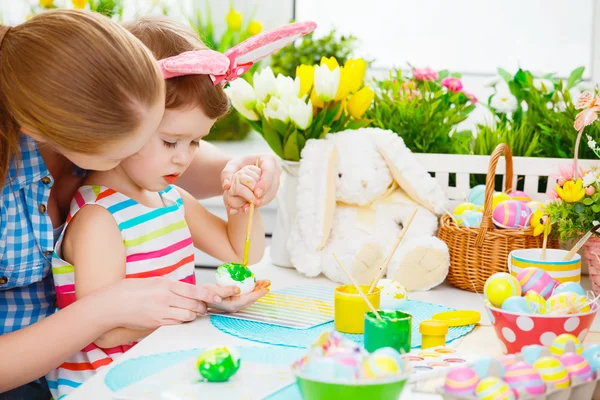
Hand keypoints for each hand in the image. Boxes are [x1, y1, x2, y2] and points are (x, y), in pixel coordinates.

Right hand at [100, 278, 239, 328]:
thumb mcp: (155, 281)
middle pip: (195, 305)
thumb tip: (189, 291)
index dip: (210, 295)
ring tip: (191, 311)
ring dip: (193, 314)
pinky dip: (182, 320)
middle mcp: (165, 298)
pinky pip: (177, 323)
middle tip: (204, 305)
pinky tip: (180, 317)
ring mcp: (161, 312)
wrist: (112, 304)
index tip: (222, 296)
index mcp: (166, 285)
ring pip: (188, 316)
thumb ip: (172, 286)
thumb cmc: (132, 290)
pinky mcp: (157, 323)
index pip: (195, 290)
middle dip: (203, 306)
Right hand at [208, 280, 269, 312]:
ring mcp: (234, 304)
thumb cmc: (204, 294)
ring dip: (256, 289)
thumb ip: (227, 290)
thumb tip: (238, 289)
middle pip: (252, 298)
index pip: (249, 299)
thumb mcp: (214, 291)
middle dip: (260, 290)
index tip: (266, 287)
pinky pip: (245, 295)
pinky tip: (253, 283)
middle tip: (267, 282)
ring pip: (249, 296)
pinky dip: (250, 289)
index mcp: (232, 305)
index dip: (259, 293)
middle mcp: (235, 306)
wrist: (198, 297)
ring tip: (263, 281)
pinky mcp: (233, 300)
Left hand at [221, 154, 280, 213]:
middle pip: (273, 185)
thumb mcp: (231, 166)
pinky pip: (269, 198)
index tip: (256, 193)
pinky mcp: (273, 189)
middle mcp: (275, 170)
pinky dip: (260, 203)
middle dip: (264, 196)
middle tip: (253, 204)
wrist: (242, 170)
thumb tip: (226, 186)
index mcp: (268, 159)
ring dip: (262, 202)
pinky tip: (251, 206)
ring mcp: (276, 180)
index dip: (264, 184)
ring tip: (249, 207)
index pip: (269, 172)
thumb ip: (226, 174)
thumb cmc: (238, 166)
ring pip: (272, 193)